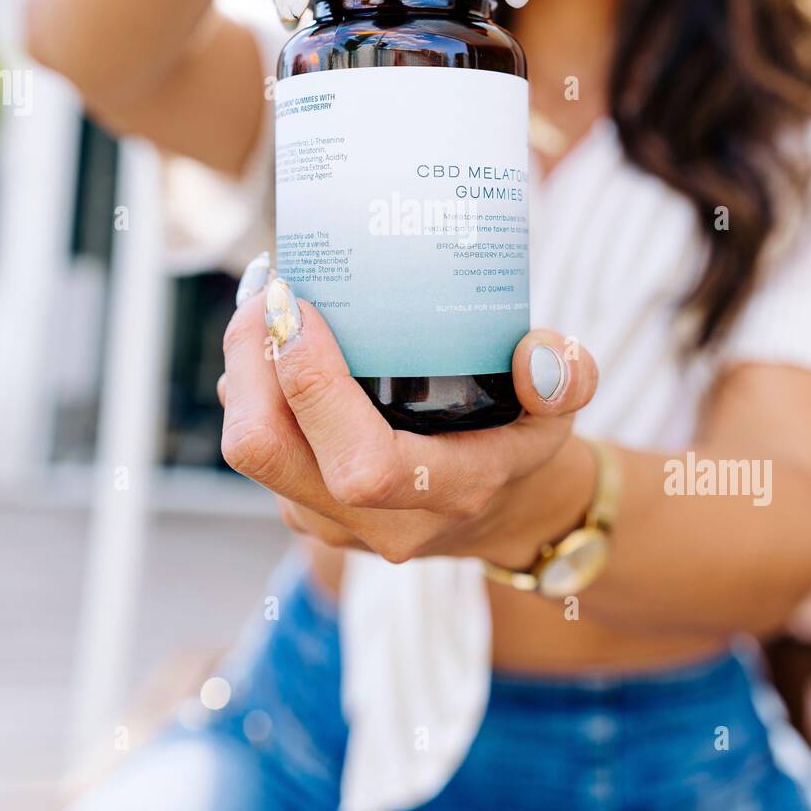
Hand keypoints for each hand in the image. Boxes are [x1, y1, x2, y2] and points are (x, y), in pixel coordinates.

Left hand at [218, 268, 598, 568]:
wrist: (497, 509)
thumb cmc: (520, 440)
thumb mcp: (562, 408)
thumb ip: (568, 375)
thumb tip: (536, 353)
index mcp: (445, 495)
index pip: (360, 467)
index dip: (314, 387)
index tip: (302, 308)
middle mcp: (376, 521)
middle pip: (268, 453)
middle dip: (251, 361)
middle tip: (271, 289)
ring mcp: (328, 521)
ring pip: (249, 448)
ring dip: (243, 367)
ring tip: (267, 300)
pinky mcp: (299, 504)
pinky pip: (255, 442)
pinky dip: (251, 384)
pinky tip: (274, 335)